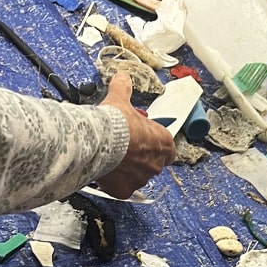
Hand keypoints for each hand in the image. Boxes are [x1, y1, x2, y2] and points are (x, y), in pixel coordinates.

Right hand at [95, 71, 175, 198]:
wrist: (98, 141)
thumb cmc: (115, 123)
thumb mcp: (121, 99)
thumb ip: (124, 87)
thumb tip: (122, 77)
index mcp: (163, 142)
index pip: (168, 148)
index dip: (156, 144)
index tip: (145, 140)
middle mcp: (156, 164)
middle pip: (152, 163)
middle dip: (140, 157)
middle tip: (125, 148)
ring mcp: (141, 179)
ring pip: (137, 176)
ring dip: (128, 170)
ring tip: (113, 158)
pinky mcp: (125, 190)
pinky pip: (122, 188)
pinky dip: (115, 183)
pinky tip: (106, 172)